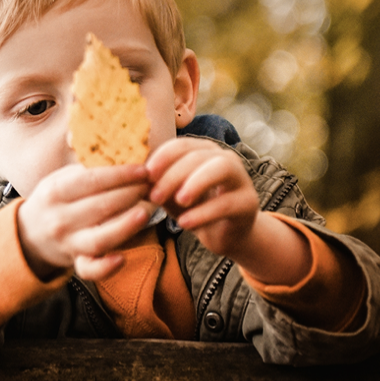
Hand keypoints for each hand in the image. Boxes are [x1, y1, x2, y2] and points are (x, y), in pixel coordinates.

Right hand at [16, 162, 149, 277]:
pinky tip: (122, 257)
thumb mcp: (60, 178)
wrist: (30, 234)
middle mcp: (60, 218)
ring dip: (125, 225)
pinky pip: (90, 269)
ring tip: (146, 212)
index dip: (120, 175)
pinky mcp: (75, 262)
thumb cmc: (55, 200)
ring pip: (99, 238)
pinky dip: (105, 267)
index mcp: (55, 192)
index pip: (92, 181)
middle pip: (101, 206)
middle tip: (153, 186)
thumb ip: (86, 166)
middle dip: (131, 195)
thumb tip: (118, 147)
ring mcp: (68, 242)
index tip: (143, 169)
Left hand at [145, 137, 259, 258]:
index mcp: (203, 152)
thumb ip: (155, 184)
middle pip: (197, 156)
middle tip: (155, 196)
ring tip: (178, 201)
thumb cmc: (193, 208)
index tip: (145, 174)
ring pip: (221, 168)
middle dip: (173, 175)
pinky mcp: (248, 203)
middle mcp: (225, 159)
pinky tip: (185, 224)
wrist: (223, 235)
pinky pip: (226, 203)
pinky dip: (203, 213)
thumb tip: (131, 176)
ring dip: (195, 183)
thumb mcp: (170, 195)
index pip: (181, 145)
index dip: (162, 157)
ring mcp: (240, 179)